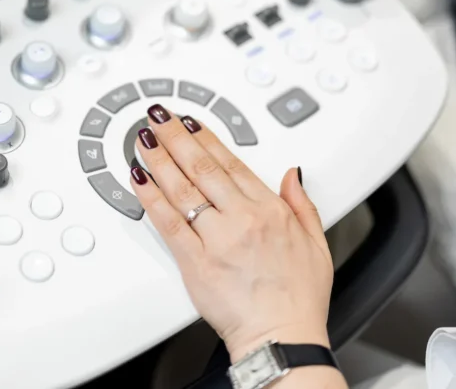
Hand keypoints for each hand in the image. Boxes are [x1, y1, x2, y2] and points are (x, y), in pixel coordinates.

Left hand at [130, 105, 334, 361]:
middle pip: (202, 167)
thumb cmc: (298, 299)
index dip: (207, 138)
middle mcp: (242, 219)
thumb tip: (293, 174)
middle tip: (160, 117)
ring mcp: (217, 240)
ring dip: (160, 158)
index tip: (191, 122)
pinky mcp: (195, 263)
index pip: (231, 162)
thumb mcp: (316, 244)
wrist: (282, 339)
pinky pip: (168, 223)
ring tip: (144, 138)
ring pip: (182, 188)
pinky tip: (139, 178)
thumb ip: (302, 204)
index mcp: (270, 211)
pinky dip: (151, 197)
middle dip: (177, 137)